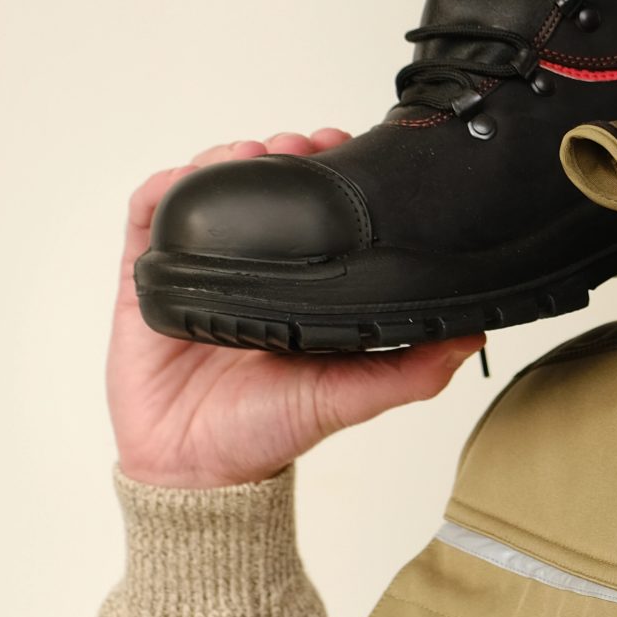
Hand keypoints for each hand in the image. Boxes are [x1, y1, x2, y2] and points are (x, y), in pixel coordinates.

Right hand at [105, 129, 482, 489]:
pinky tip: (184, 181)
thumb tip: (471, 336)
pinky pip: (146, 221)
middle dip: (280, 153)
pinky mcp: (146, 282)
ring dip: (225, 159)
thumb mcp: (348, 397)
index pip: (315, 211)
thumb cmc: (265, 435)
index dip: (330, 173)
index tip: (346, 148)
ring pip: (207, 190)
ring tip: (249, 153)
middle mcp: (249, 270)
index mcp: (297, 285)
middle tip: (299, 144)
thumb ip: (408, 370)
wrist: (192, 473)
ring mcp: (196, 270)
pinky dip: (162, 189)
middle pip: (260, 187)